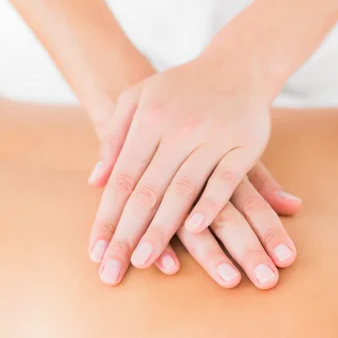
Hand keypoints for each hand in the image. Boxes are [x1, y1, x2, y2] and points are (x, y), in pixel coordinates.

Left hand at [87, 49, 298, 287]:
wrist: (235, 66)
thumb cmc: (178, 87)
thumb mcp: (136, 97)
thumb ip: (113, 135)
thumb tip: (93, 181)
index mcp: (147, 121)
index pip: (121, 180)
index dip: (107, 217)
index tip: (95, 251)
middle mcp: (176, 131)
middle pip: (146, 191)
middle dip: (127, 234)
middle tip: (113, 271)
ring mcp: (211, 138)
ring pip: (182, 190)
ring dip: (162, 228)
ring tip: (144, 261)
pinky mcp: (243, 144)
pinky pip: (226, 179)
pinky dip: (211, 203)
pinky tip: (195, 229)